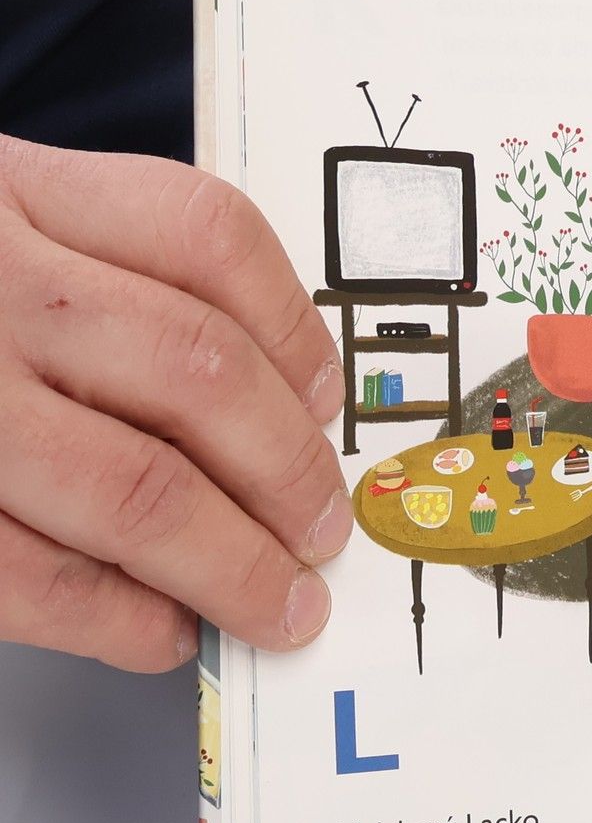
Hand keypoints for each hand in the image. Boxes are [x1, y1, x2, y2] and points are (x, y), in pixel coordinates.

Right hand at [0, 137, 349, 670]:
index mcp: (8, 193)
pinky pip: (31, 575)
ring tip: (273, 602)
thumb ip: (100, 275)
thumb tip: (272, 400)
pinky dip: (119, 618)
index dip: (295, 333)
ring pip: (135, 487)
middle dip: (287, 473)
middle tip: (322, 530)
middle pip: (196, 373)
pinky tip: (160, 629)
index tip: (328, 403)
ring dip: (232, 564)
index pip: (205, 236)